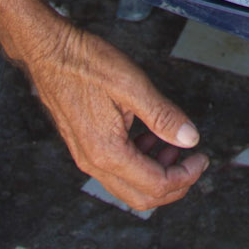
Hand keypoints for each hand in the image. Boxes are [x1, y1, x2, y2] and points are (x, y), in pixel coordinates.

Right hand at [24, 18, 207, 210]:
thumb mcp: (132, 85)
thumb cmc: (85, 63)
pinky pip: (116, 170)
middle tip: (193, 161)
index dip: (186, 176)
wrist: (47, 51)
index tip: (201, 158)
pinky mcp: (83, 146)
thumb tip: (191, 139)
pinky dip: (139, 163)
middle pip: (141, 197)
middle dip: (174, 185)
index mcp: (107, 151)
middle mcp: (93, 162)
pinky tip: (150, 138)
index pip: (156, 185)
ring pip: (128, 186)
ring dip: (156, 174)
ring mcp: (85, 156)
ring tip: (173, 146)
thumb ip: (163, 116)